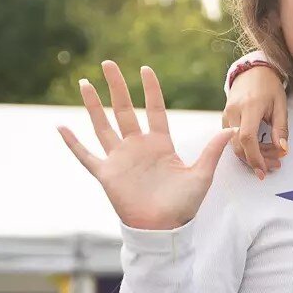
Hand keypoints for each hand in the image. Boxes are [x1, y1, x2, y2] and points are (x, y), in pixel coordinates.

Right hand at [58, 62, 233, 229]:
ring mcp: (120, 159)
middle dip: (116, 86)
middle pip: (124, 109)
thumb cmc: (183, 205)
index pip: (154, 109)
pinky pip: (86, 155)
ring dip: (93, 105)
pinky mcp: (106, 174)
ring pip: (103, 125)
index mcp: (160, 144)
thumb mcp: (201, 175)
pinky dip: (73, 142)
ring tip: (85, 83)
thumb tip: (231, 129)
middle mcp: (138, 147)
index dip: (150, 89)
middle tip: (108, 63)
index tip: (145, 69)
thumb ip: (212, 151)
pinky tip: (61, 126)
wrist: (163, 229)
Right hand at [223, 63, 288, 180]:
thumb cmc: (269, 87)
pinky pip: (232, 140)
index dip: (255, 157)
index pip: (247, 137)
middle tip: (274, 166)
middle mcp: (233, 112)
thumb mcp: (281, 105)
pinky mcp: (224, 120)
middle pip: (239, 145)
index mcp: (249, 106)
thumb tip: (282, 149)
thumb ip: (281, 128)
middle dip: (256, 160)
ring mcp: (226, 116)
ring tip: (272, 158)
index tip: (264, 170)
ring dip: (252, 156)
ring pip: (235, 145)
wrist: (252, 72)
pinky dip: (246, 148)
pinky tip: (261, 150)